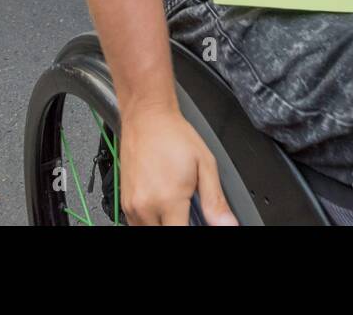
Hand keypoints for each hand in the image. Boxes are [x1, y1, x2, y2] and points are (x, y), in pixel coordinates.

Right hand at [119, 106, 236, 225]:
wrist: (146, 117)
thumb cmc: (173, 136)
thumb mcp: (205, 164)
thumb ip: (215, 200)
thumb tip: (228, 224)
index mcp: (168, 199)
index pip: (181, 234)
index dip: (196, 229)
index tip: (199, 220)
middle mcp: (146, 206)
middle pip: (164, 234)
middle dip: (180, 225)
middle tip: (189, 211)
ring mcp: (132, 206)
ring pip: (149, 231)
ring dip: (165, 225)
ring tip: (176, 208)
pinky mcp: (125, 202)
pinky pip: (137, 225)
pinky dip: (151, 222)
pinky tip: (163, 206)